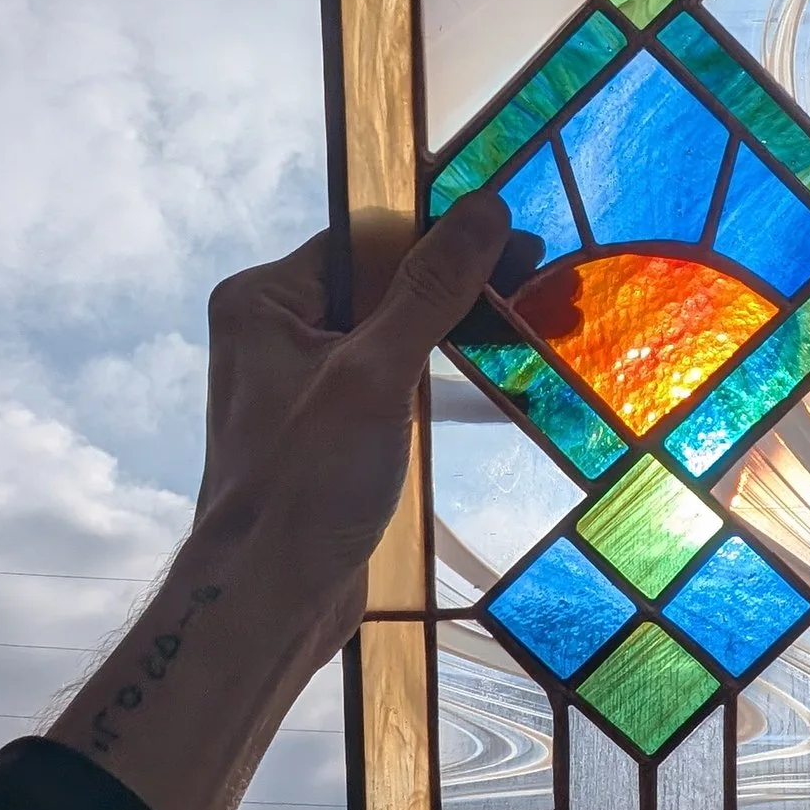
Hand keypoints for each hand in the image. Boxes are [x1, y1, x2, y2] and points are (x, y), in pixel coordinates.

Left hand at [50, 194, 523, 809]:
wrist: (267, 600)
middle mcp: (276, 328)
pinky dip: (440, 369)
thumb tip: (484, 209)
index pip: (369, 239)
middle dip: (464, 283)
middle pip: (384, 281)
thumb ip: (430, 289)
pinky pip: (392, 374)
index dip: (447, 234)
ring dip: (461, 325)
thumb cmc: (305, 484)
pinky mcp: (330, 425)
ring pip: (394, 329)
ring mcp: (302, 378)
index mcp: (265, 299)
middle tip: (543, 283)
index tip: (521, 236)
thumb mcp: (375, 374)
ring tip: (538, 323)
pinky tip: (495, 367)